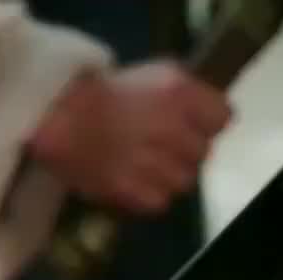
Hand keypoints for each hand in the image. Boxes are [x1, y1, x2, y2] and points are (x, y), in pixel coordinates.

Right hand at [29, 61, 231, 213]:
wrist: (60, 119)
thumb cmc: (106, 93)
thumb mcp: (155, 75)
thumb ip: (184, 96)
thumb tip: (201, 119)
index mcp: (179, 93)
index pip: (222, 119)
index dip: (208, 124)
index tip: (193, 127)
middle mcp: (172, 129)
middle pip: (202, 154)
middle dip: (186, 153)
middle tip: (163, 149)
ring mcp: (153, 163)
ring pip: (184, 182)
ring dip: (169, 177)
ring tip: (148, 168)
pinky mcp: (132, 191)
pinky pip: (159, 202)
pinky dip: (150, 196)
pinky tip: (135, 183)